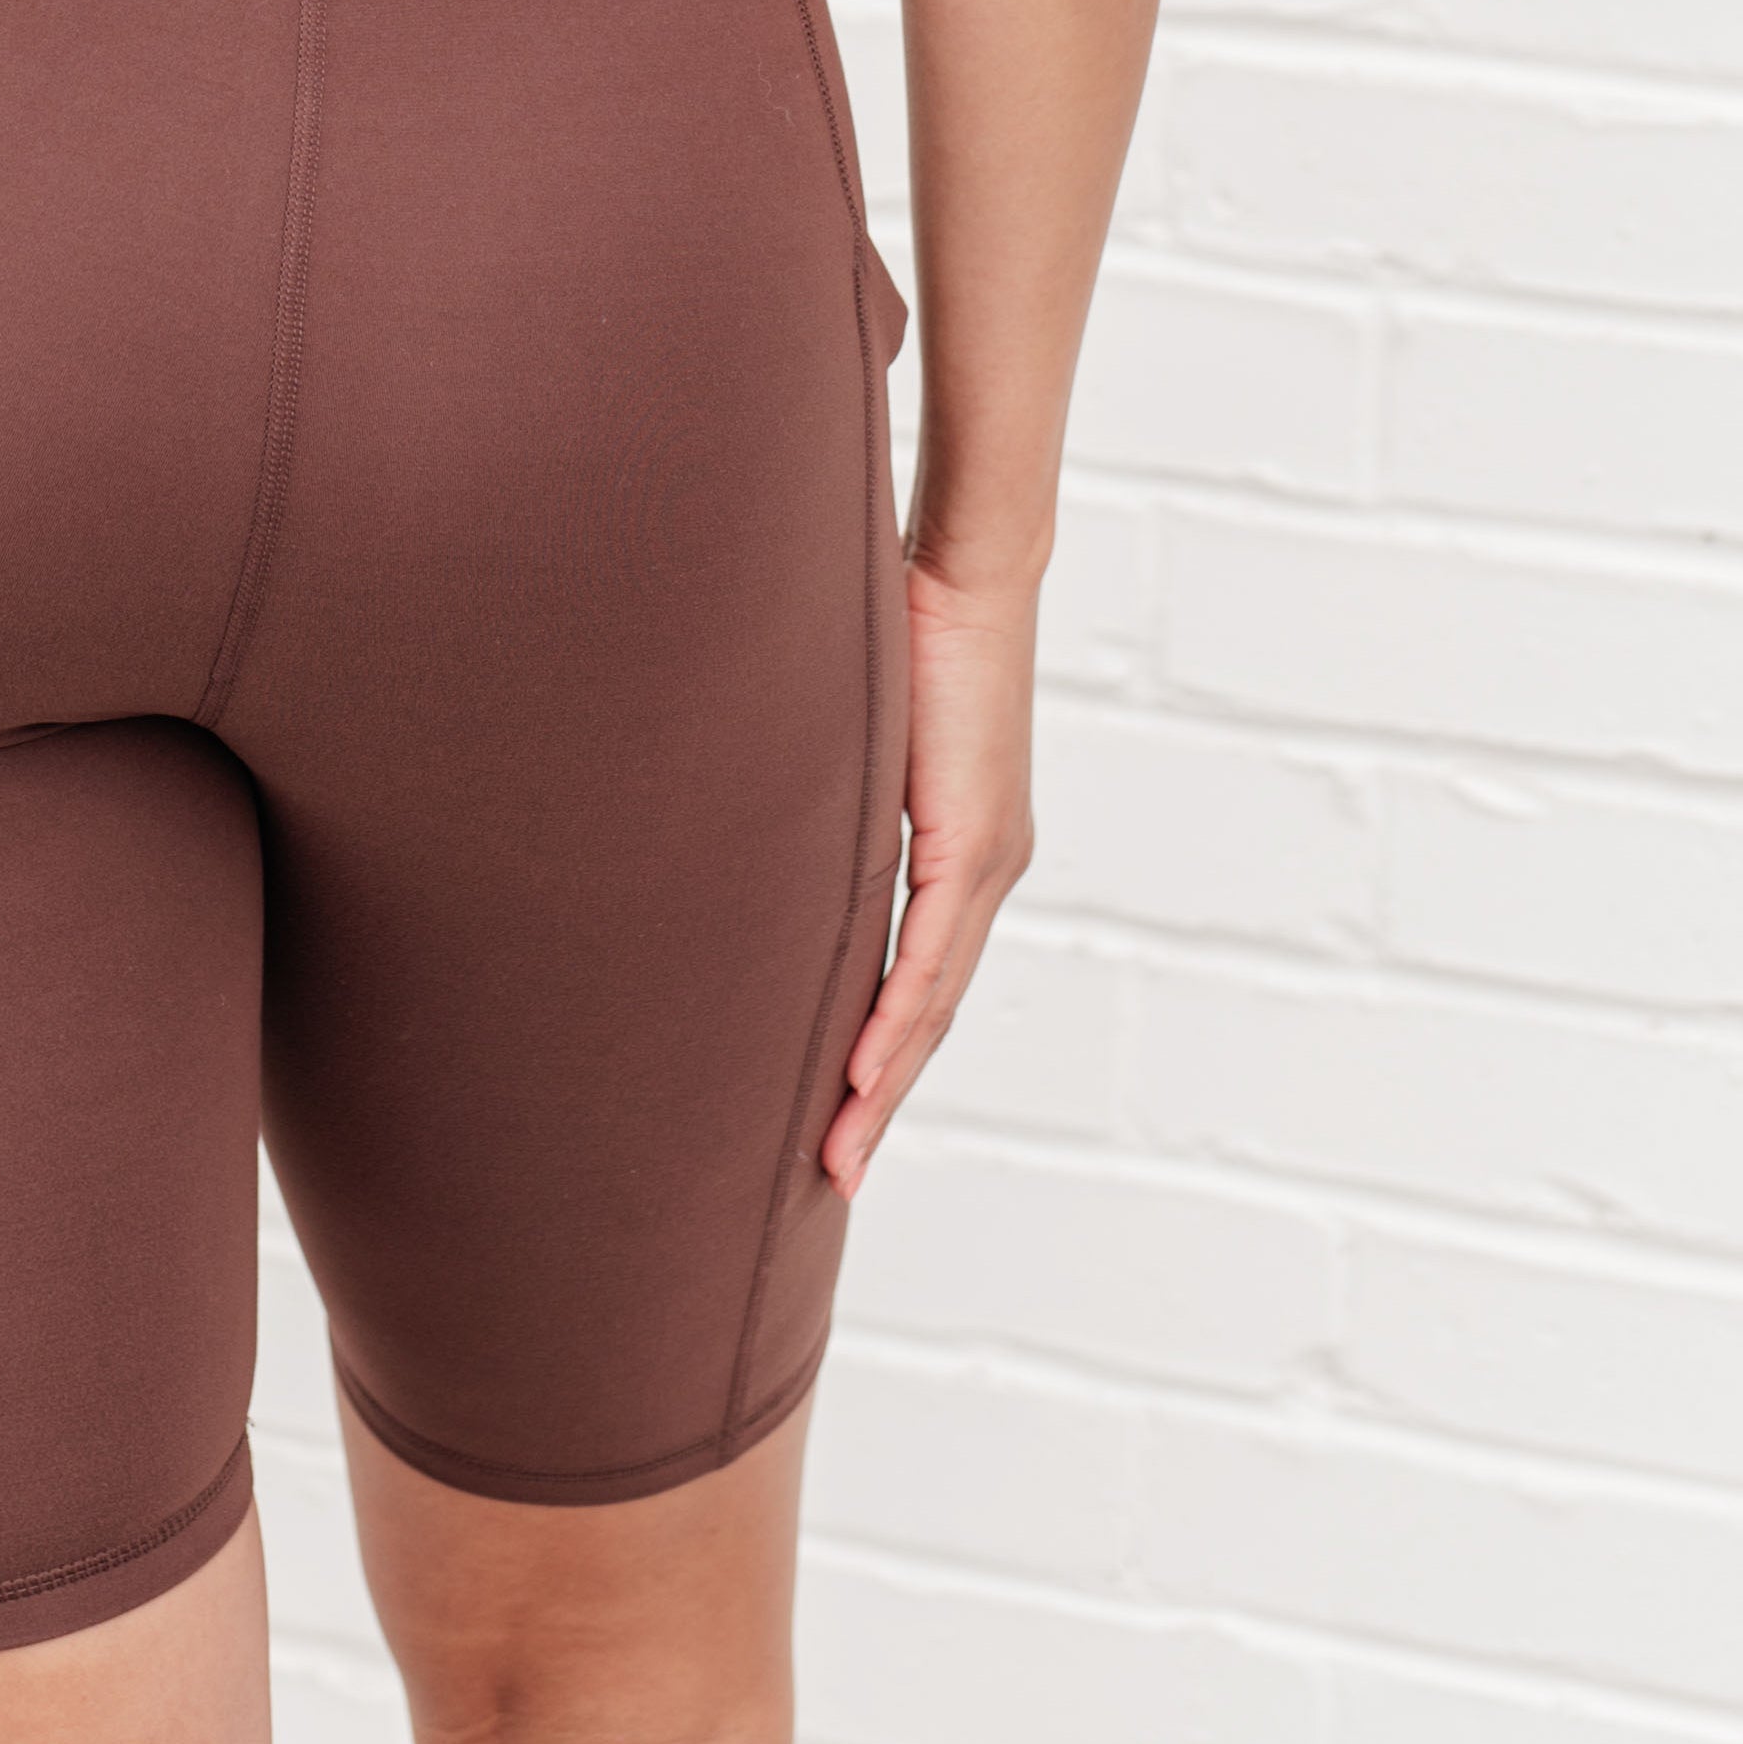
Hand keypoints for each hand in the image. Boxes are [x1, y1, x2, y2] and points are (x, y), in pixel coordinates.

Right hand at [822, 558, 1036, 1196]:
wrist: (969, 568)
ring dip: (883, 1085)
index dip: (883, 1052)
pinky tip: (860, 1077)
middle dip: (880, 1101)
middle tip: (834, 1175)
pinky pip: (931, 955)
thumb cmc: (909, 624)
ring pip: (932, 1001)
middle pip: (931, 1013)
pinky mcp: (975, 841)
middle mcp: (988, 868)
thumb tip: (754, 810)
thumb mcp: (855, 731)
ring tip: (838, 1154)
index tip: (838, 1116)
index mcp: (964, 849)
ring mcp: (988, 860)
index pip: (922, 975)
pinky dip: (895, 1021)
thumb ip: (824, 785)